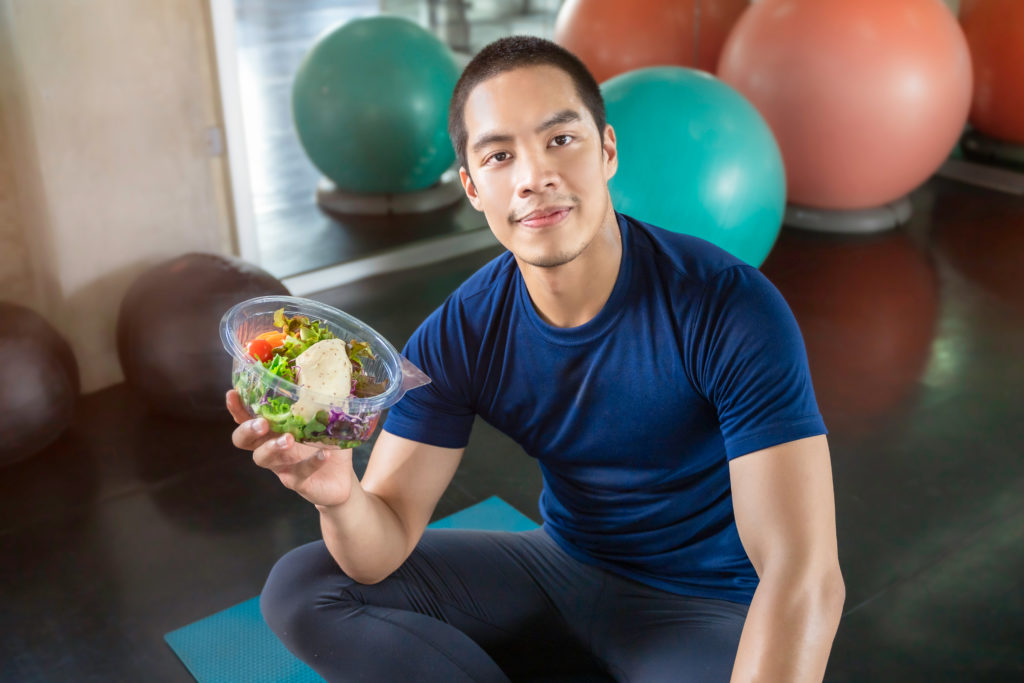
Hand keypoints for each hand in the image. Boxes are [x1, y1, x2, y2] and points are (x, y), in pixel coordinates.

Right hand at [226, 389, 354, 507]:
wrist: (340, 479)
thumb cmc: (326, 444)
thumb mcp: (323, 420)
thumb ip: (319, 400)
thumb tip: (323, 373)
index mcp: (273, 429)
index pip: (246, 417)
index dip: (237, 407)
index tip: (233, 393)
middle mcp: (271, 447)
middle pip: (244, 440)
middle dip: (248, 429)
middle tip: (262, 422)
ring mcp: (282, 466)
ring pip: (263, 459)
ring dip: (273, 447)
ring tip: (289, 439)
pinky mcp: (297, 482)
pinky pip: (298, 474)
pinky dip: (311, 463)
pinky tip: (324, 454)